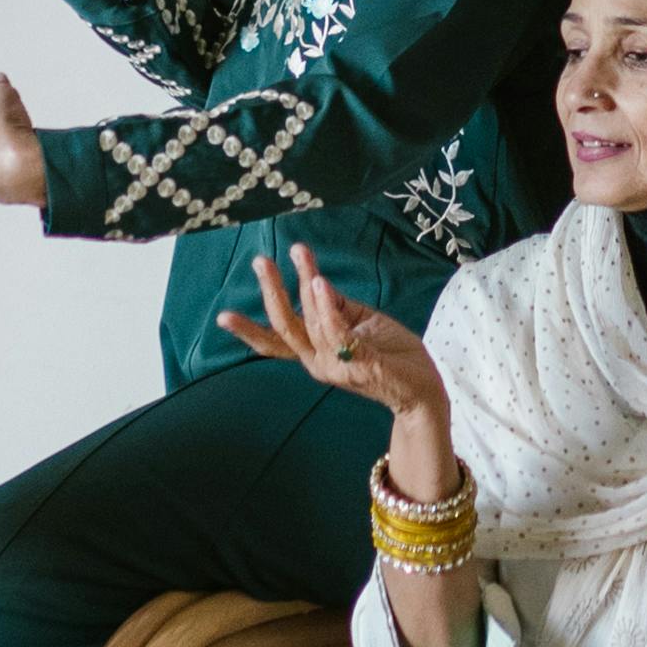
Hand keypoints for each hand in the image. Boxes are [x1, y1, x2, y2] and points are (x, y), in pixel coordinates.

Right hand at [215, 242, 451, 458]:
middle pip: (285, 328)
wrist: (423, 390)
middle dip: (271, 293)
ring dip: (303, 287)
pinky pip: (339, 334)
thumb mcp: (360, 322)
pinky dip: (326, 308)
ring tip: (299, 256)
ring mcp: (339, 366)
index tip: (223, 314)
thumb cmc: (391, 353)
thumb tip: (313, 280)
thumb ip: (336, 305)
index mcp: (316, 353)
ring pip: (311, 325)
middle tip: (260, 262)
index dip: (252, 324)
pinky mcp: (362, 365)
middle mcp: (320, 363)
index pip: (278, 336)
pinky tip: (319, 282)